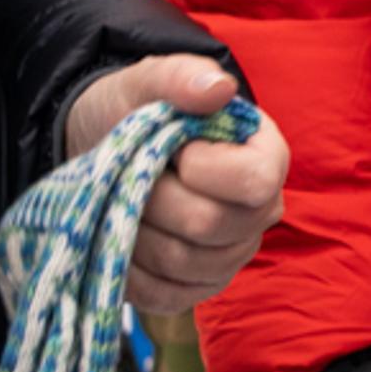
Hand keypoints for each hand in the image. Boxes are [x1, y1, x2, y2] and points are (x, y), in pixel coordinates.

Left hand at [60, 53, 285, 310]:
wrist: (103, 148)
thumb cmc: (136, 111)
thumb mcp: (149, 81)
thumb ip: (183, 76)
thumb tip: (217, 88)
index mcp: (267, 157)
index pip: (255, 182)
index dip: (204, 169)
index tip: (174, 148)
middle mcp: (260, 212)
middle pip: (211, 225)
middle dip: (155, 199)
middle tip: (133, 175)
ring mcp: (230, 255)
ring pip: (182, 262)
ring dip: (137, 231)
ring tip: (124, 202)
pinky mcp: (197, 287)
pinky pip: (164, 294)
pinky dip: (130, 268)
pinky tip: (120, 236)